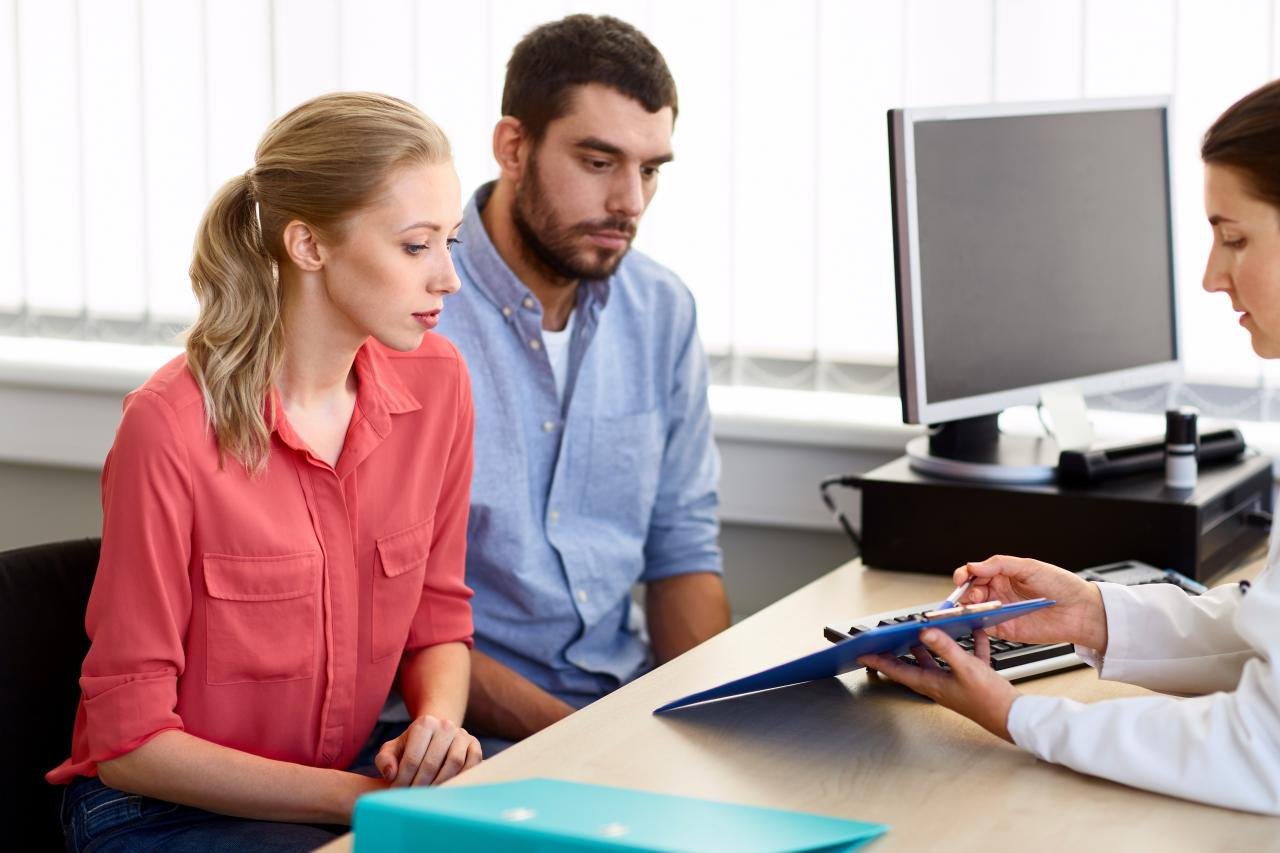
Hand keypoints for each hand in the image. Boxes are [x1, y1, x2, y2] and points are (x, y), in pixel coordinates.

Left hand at [374, 715, 481, 786]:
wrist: (435, 737)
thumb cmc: (410, 747)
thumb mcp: (392, 749)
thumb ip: (385, 760)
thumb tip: (391, 774)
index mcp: (424, 723)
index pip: (412, 757)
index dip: (403, 780)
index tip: (397, 793)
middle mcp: (446, 725)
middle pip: (432, 762)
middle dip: (420, 785)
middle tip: (412, 798)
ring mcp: (462, 734)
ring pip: (454, 763)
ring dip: (440, 783)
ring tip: (428, 795)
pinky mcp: (475, 745)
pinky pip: (472, 764)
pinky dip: (461, 778)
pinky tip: (447, 788)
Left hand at [859, 628, 1017, 740]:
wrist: (1014, 718)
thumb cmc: (989, 700)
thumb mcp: (965, 669)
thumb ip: (945, 648)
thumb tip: (925, 631)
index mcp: (933, 684)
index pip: (898, 671)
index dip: (879, 662)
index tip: (863, 654)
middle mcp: (941, 684)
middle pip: (914, 666)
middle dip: (900, 653)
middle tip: (888, 642)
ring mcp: (957, 683)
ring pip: (939, 662)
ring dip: (931, 647)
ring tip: (922, 633)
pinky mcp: (974, 680)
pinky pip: (968, 658)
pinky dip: (969, 645)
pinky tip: (977, 633)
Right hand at [954, 555, 1107, 650]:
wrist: (1081, 611)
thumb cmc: (1061, 585)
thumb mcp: (1029, 567)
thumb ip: (999, 564)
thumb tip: (972, 566)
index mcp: (1002, 575)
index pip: (974, 573)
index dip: (964, 575)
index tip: (962, 578)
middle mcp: (999, 593)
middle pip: (970, 592)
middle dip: (966, 593)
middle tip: (972, 596)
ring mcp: (1000, 611)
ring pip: (973, 610)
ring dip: (968, 608)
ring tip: (974, 607)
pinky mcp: (1005, 630)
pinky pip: (984, 627)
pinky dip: (976, 624)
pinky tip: (978, 620)